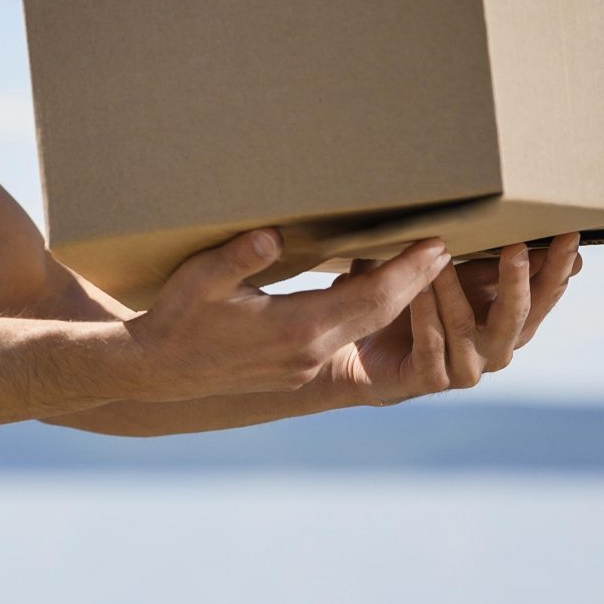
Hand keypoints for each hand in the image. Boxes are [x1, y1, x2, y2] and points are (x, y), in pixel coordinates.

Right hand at [122, 229, 450, 400]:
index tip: (436, 245)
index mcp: (296, 329)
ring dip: (396, 299)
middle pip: (379, 314)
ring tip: (419, 267)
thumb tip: (276, 234)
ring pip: (365, 328)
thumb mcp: (202, 277)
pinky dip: (367, 311)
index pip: (370, 298)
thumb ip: (242, 255)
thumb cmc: (178, 317)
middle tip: (444, 249)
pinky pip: (346, 336)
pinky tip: (369, 289)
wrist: (159, 369)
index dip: (408, 272)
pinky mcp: (296, 367)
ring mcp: (305, 364)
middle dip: (417, 283)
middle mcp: (310, 352)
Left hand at [327, 232, 583, 407]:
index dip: (558, 269)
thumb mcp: (457, 278)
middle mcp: (495, 350)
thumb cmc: (420, 306)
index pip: (543, 296)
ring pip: (467, 327)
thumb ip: (488, 264)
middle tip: (518, 248)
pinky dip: (425, 315)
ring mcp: (465, 368)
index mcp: (509, 324)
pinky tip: (419, 290)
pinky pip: (430, 344)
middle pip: (518, 317)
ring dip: (455, 290)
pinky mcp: (431, 379)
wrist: (367, 351)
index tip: (569, 235)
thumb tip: (530, 239)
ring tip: (444, 255)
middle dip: (521, 282)